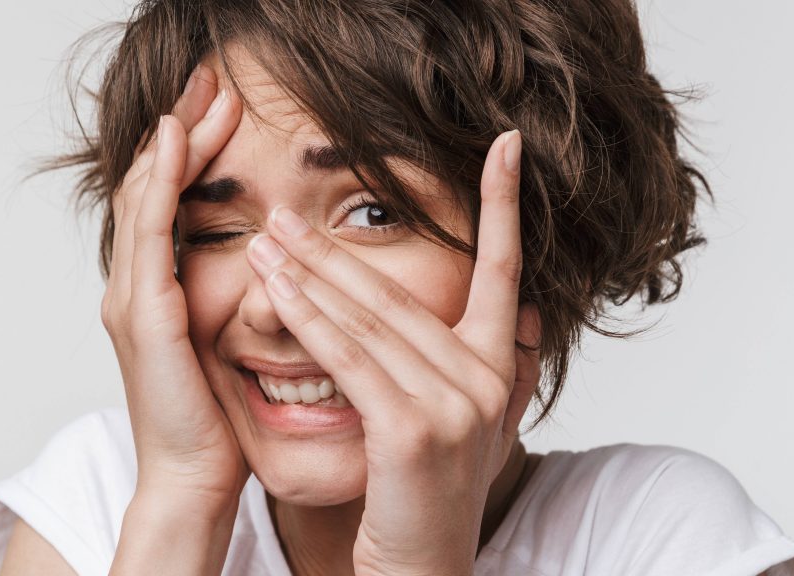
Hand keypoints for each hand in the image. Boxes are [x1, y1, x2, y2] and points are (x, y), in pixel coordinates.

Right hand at [101, 65, 245, 511]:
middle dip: (181, 132)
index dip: (190, 152)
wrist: (194, 476)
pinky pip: (151, 232)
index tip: (222, 110)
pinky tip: (178, 145)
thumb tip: (276, 264)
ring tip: (200, 97)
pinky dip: (161, 183)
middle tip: (210, 83)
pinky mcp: (145, 315)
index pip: (168, 202)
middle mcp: (135, 286)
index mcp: (156, 292)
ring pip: (146, 197)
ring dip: (173, 143)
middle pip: (152, 186)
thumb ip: (234, 301)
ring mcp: (132, 298)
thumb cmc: (216, 419)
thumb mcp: (225, 345)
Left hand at [244, 130, 540, 574]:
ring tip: (268, 239)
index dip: (505, 205)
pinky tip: (275, 293)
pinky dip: (310, 321)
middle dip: (339, 249)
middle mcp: (489, 377)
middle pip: (405, 292)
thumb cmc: (427, 496)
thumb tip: (524, 311)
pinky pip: (352, 360)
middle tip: (290, 212)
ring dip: (311, 275)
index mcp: (501, 367)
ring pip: (370, 319)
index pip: (507, 271)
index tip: (504, 144)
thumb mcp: (468, 424)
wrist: (422, 570)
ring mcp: (457, 404)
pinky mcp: (414, 430)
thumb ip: (488, 364)